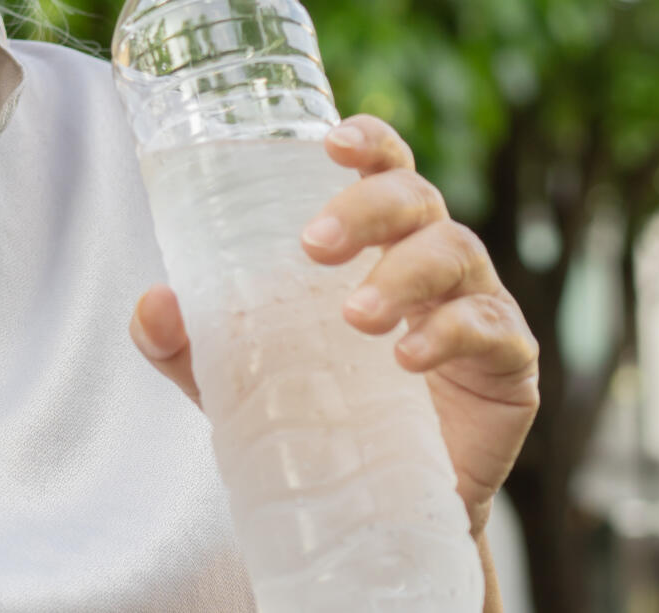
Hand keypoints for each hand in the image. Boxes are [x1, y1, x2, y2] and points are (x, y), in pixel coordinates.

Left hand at [129, 114, 539, 536]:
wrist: (383, 517)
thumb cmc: (323, 419)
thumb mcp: (244, 383)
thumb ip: (192, 345)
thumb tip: (150, 305)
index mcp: (379, 242)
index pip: (383, 167)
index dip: (367, 140)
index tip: (330, 142)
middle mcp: (433, 260)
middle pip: (417, 198)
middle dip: (367, 207)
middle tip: (312, 245)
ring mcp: (478, 305)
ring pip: (455, 252)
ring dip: (402, 274)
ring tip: (354, 316)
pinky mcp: (509, 363)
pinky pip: (492, 327)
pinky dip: (450, 333)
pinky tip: (408, 358)